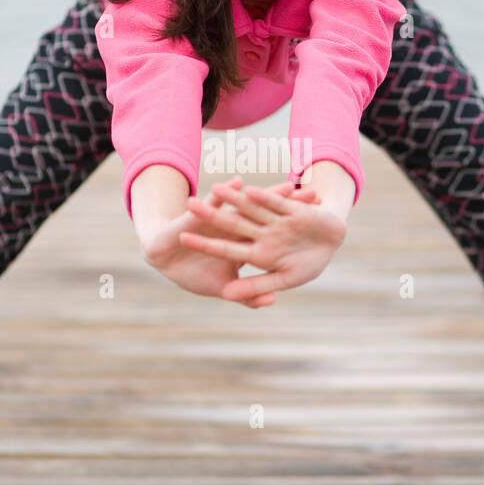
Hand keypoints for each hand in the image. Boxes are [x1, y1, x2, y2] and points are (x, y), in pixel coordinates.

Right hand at [140, 177, 320, 307]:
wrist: (164, 260)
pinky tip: (240, 184)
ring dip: (267, 195)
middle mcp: (237, 230)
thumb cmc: (193, 274)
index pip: (274, 235)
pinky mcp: (199, 216)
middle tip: (315, 195)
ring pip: (249, 206)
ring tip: (289, 184)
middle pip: (269, 216)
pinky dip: (226, 195)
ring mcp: (220, 221)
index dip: (294, 228)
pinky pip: (215, 203)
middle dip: (291, 206)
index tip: (319, 221)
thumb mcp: (222, 287)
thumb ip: (247, 294)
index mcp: (245, 246)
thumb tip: (272, 300)